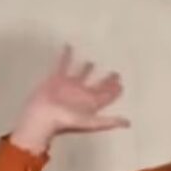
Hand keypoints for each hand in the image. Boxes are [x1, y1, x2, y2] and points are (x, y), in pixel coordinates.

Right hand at [10, 44, 128, 152]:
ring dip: (87, 69)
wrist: (42, 116)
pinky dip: (66, 55)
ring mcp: (69, 86)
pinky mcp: (57, 79)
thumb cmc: (65, 120)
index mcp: (91, 103)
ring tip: (92, 61)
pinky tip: (69, 46)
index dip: (114, 92)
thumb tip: (129, 123)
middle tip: (115, 73)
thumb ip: (108, 122)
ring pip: (81, 75)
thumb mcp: (90, 122)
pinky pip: (63, 64)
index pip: (106, 96)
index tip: (122, 85)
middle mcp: (82, 94)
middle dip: (106, 81)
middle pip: (97, 86)